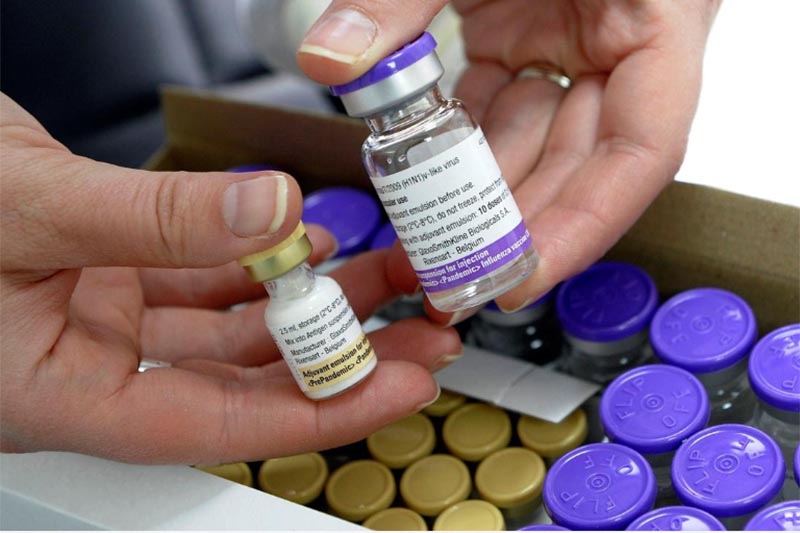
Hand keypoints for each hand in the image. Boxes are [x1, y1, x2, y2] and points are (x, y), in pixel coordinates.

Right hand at [0, 93, 456, 463]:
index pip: (217, 424)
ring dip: (311, 302)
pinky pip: (203, 278)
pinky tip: (308, 241)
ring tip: (389, 280)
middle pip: (244, 380)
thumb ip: (152, 219)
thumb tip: (270, 214)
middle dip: (340, 358)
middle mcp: (90, 364)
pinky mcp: (109, 273)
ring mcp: (102, 318)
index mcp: (60, 392)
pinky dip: (258, 262)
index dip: (320, 411)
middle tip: (421, 335)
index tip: (400, 387)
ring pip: (233, 325)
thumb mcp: (24, 206)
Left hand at [298, 0, 720, 317]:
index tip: (519, 277)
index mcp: (657, 15)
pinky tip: (417, 173)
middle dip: (514, 224)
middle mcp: (623, 42)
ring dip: (477, 191)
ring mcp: (573, 41)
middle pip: (578, 162)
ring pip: (534, 141)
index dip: (583, 226)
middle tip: (451, 275)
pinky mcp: (527, 33)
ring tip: (425, 240)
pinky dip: (457, 140)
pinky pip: (498, 104)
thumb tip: (328, 57)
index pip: (641, 150)